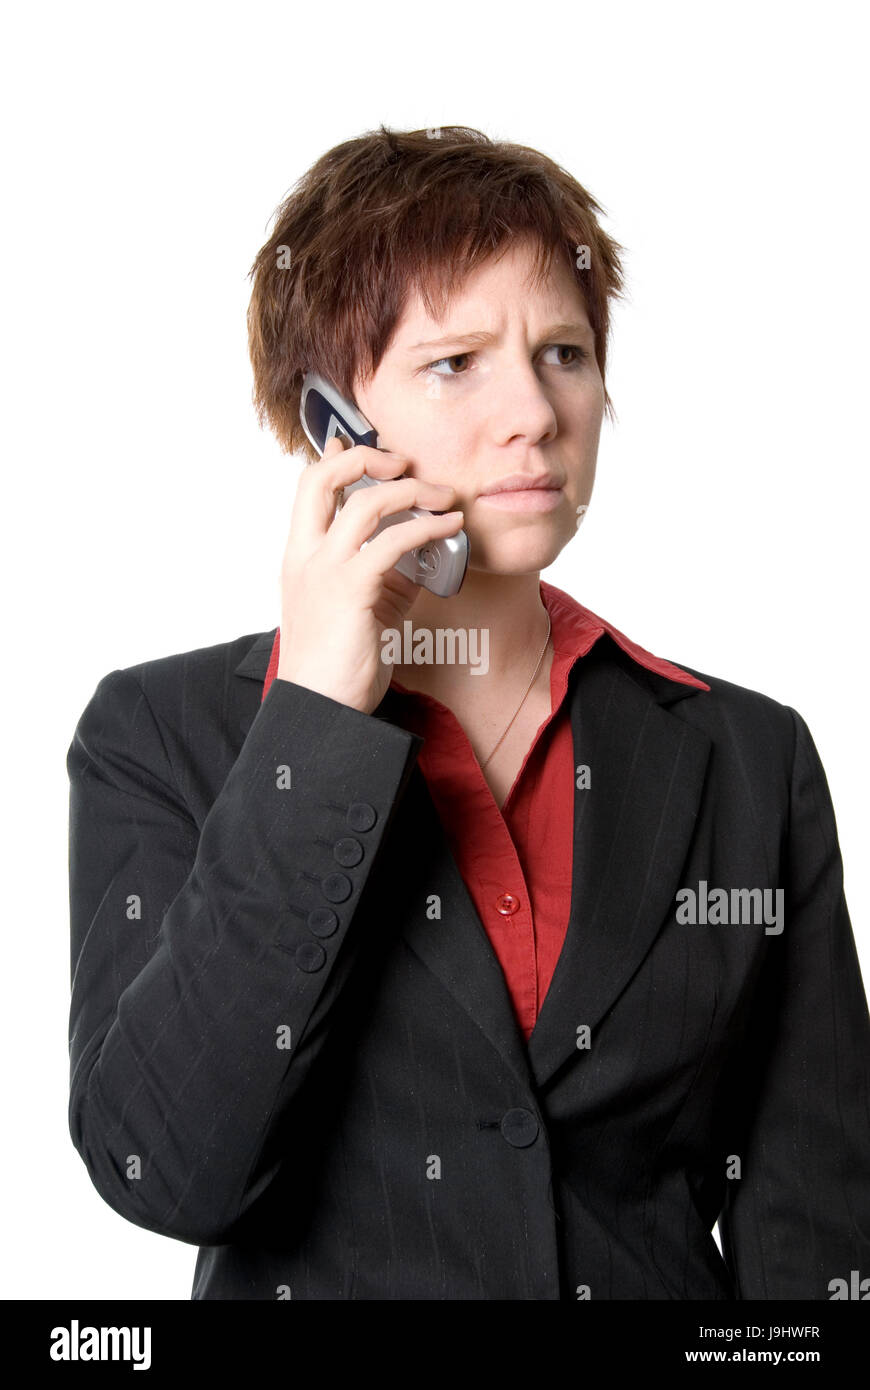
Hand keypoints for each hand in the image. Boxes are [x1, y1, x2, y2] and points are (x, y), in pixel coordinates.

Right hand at [276, 436, 463, 713]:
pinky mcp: (351, 590)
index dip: (338, 459)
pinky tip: (449, 529)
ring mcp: (324, 571)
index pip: (309, 488)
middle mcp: (305, 556)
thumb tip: (421, 550)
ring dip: (412, 491)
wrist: (322, 709)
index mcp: (300, 557)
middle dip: (366, 457)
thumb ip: (383, 575)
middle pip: (321, 477)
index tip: (371, 451)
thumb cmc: (339, 667)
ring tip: (444, 498)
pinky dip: (426, 528)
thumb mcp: (360, 609)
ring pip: (366, 503)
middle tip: (404, 463)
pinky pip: (393, 542)